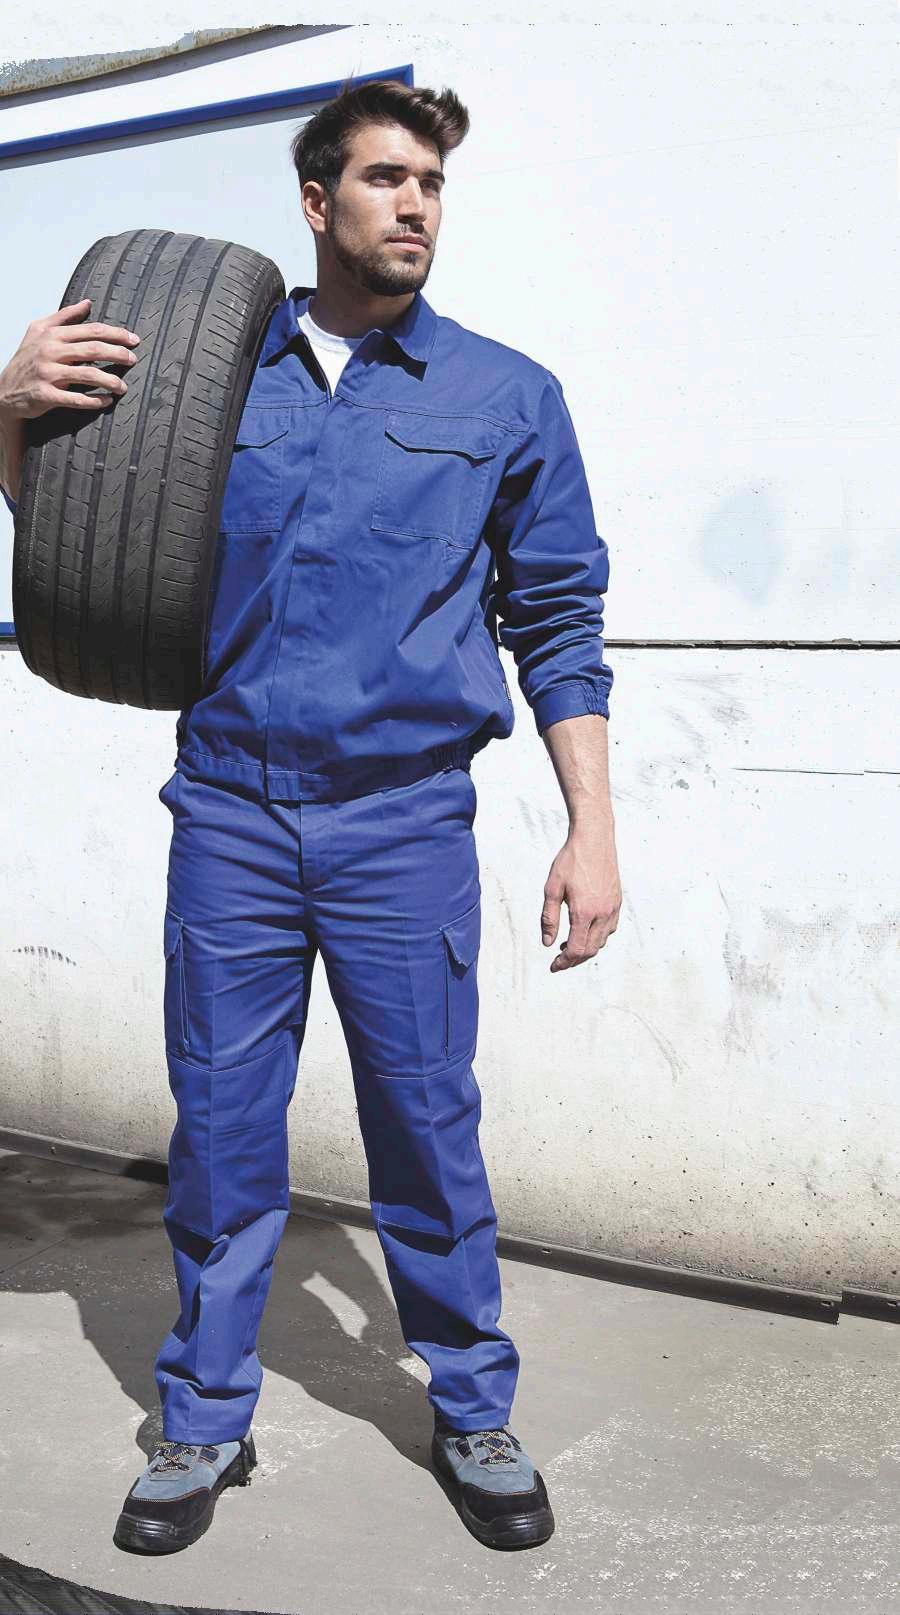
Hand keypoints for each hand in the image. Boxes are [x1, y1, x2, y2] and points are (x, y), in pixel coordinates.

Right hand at [0, 297, 139, 422]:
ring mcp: (48, 373)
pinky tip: (106, 401)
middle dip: (118, 354)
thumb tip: (87, 303)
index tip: (133, 339)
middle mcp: (50, 351)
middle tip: (133, 360)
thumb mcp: (39, 331)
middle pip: (93, 349)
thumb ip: (64, 316)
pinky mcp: (46, 395)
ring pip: (87, 374)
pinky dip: (93, 401)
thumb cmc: (26, 360)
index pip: (90, 330)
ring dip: (110, 381)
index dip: (115, 334)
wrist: (4, 389)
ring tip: (123, 386)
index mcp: (52, 334)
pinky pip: (75, 398)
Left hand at [541, 821, 621, 971]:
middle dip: (574, 960)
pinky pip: (610, 929)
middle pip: (590, 950)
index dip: (564, 962)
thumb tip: (547, 942)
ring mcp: (612, 908)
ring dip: (586, 949)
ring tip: (568, 944)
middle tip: (559, 960)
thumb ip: (549, 918)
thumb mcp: (552, 888)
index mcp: (584, 912)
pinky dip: (597, 937)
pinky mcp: (617, 902)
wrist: (594, 839)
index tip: (554, 966)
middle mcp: (602, 913)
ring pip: (601, 941)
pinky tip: (585, 930)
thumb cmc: (571, 860)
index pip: (576, 949)